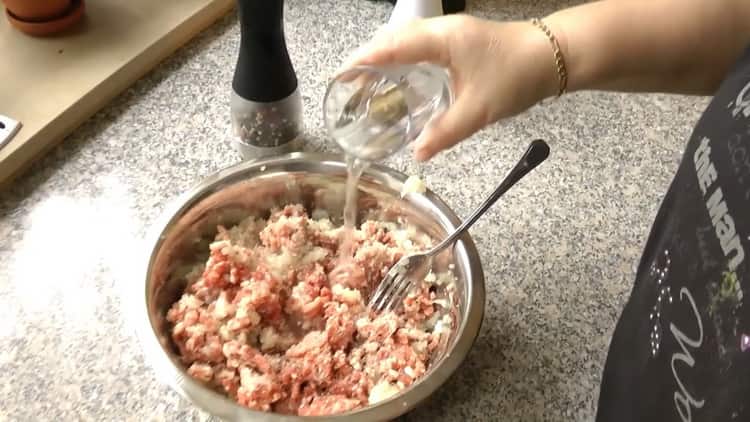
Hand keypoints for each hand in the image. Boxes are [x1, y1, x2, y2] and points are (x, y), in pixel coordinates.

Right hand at [343, 15, 559, 160]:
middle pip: (393, 37)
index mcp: (443, 39)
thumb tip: (417, 155)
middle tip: (347, 83)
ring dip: (384, 55)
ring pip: (405, 38)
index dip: (363, 60)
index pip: (392, 46)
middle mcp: (442, 29)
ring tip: (365, 79)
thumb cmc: (517, 77)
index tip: (340, 75)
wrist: (553, 57)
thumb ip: (445, 133)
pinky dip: (401, 56)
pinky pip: (419, 43)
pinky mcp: (459, 38)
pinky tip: (398, 75)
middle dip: (366, 57)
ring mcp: (451, 31)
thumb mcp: (478, 111)